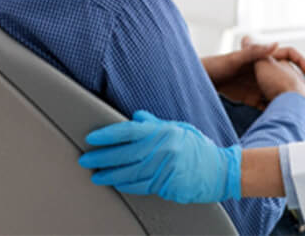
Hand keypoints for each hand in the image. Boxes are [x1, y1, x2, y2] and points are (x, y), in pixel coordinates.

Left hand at [78, 110, 240, 203]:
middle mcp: (164, 149)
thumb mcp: (179, 129)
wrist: (219, 170)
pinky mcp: (166, 186)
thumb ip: (155, 125)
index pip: (130, 131)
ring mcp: (165, 169)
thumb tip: (134, 117)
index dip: (109, 134)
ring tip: (95, 174)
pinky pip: (139, 186)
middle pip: (125, 154)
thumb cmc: (197, 148)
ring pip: (129, 173)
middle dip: (102, 156)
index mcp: (166, 132)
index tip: (93, 137)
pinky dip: (124, 185)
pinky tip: (115, 184)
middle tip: (85, 158)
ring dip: (109, 175)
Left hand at [204, 37, 304, 107]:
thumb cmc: (219, 66)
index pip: (289, 55)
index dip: (302, 62)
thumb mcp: (238, 59)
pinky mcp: (251, 97)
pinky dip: (272, 111)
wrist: (204, 80)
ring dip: (285, 100)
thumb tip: (277, 44)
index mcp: (263, 57)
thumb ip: (256, 52)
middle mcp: (264, 70)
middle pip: (286, 76)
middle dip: (297, 87)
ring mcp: (259, 84)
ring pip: (278, 92)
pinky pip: (266, 105)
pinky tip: (278, 120)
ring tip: (296, 112)